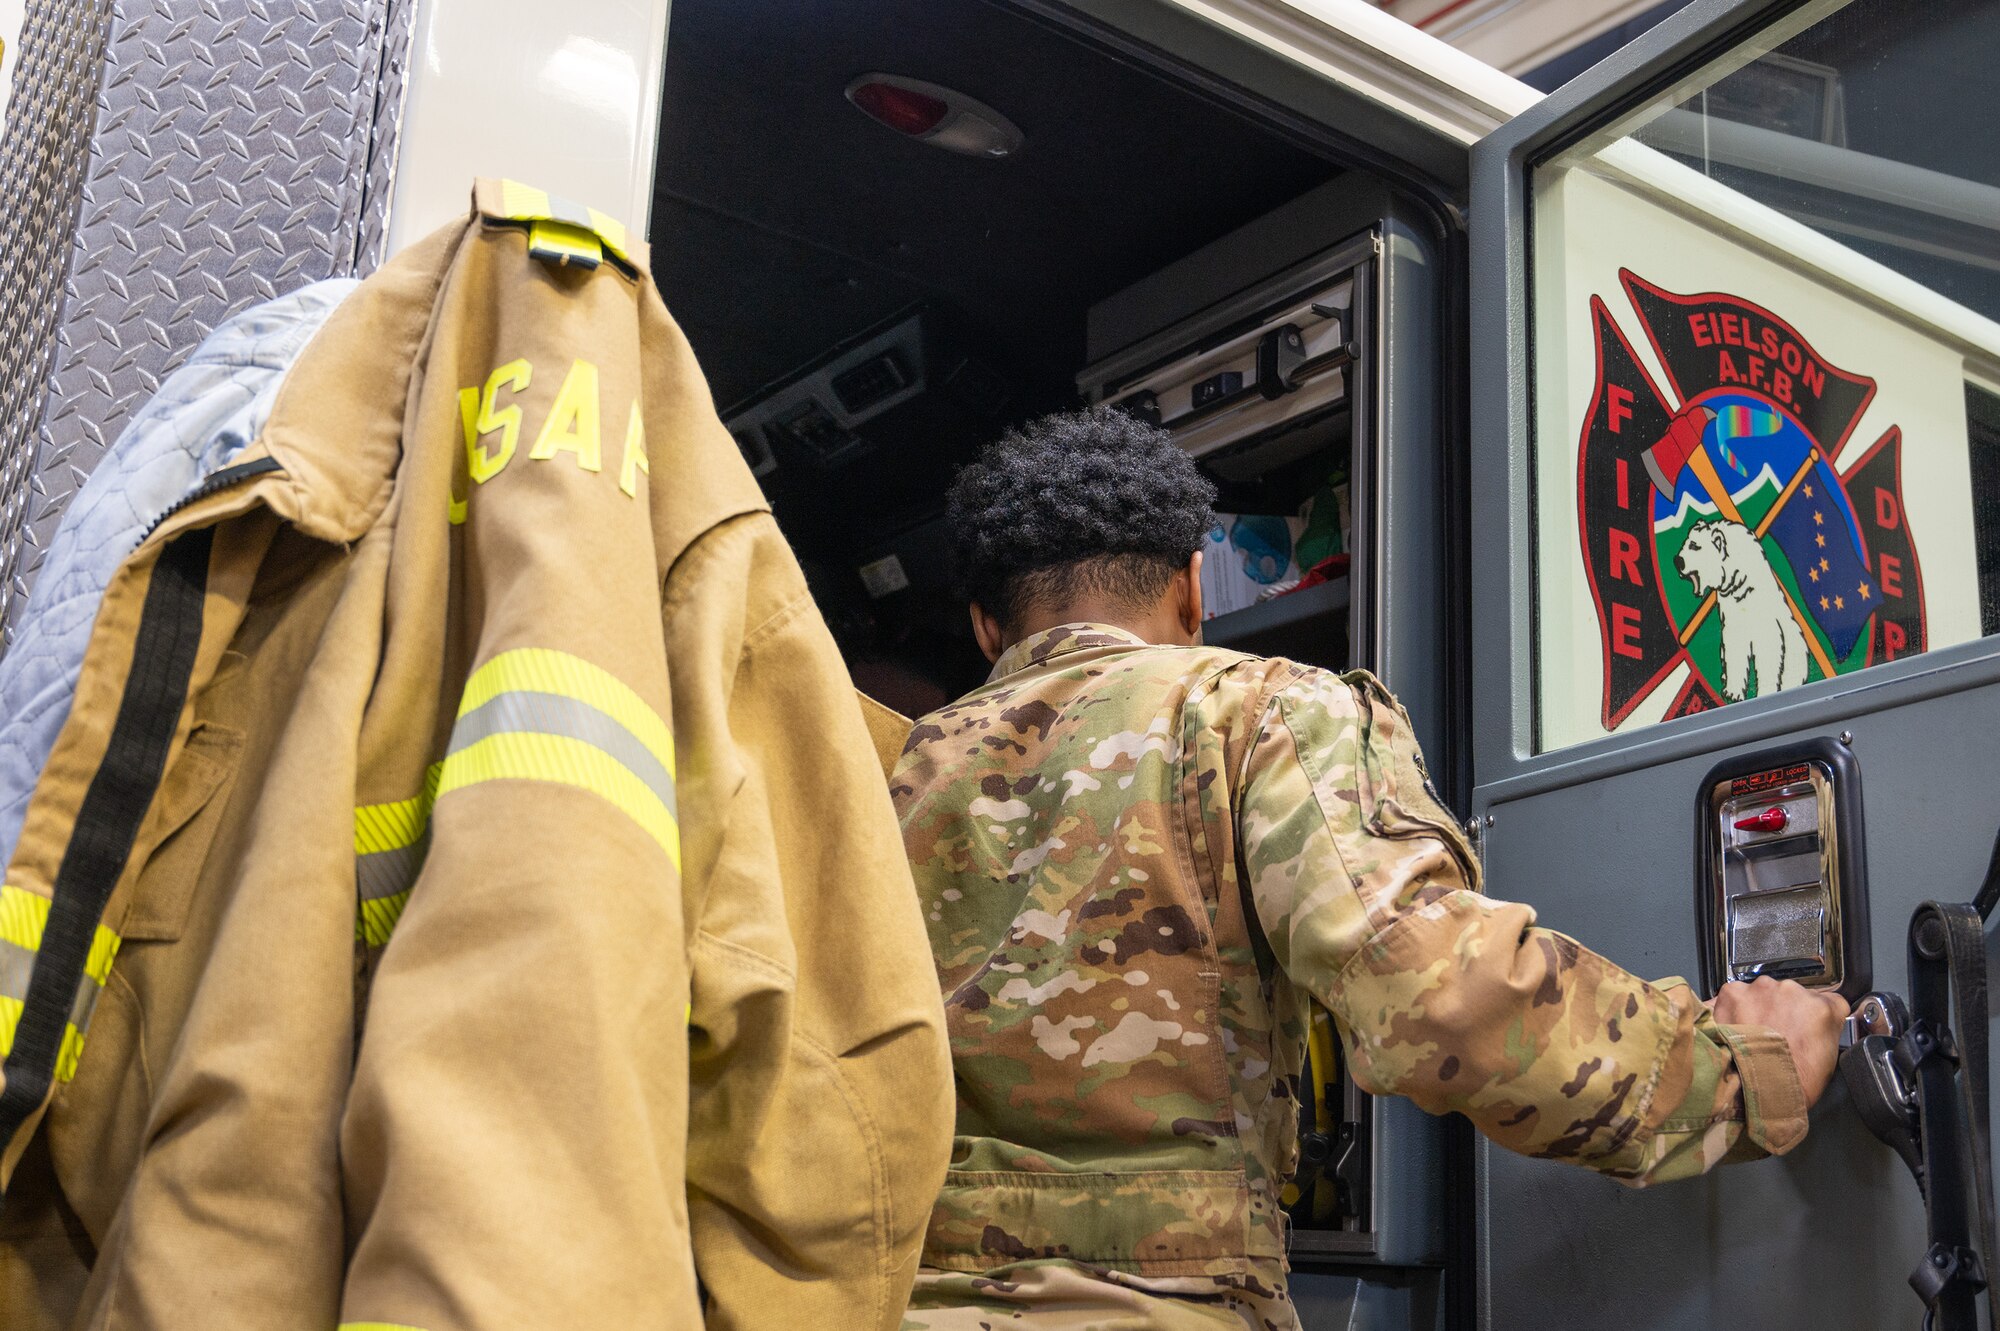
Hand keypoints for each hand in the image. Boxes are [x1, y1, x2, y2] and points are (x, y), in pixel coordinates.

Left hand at [1713, 977, 1849, 1107]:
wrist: (1751, 1088)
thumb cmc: (1790, 1082)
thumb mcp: (1826, 1059)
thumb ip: (1825, 1031)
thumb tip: (1817, 1026)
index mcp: (1821, 1007)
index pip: (1827, 1000)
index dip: (1815, 1015)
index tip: (1808, 1026)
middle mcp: (1791, 991)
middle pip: (1791, 995)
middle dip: (1785, 1011)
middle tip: (1778, 1036)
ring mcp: (1760, 990)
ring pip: (1763, 993)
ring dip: (1759, 1008)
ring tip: (1755, 1036)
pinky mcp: (1732, 993)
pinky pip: (1735, 996)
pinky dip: (1734, 1009)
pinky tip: (1736, 1030)